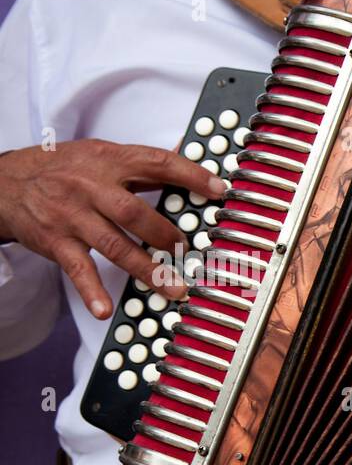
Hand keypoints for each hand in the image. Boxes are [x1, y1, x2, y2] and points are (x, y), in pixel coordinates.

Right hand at [0, 140, 227, 317]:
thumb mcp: (99, 154)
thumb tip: (184, 160)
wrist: (4, 182)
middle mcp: (90, 188)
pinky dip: (91, 291)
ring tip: (175, 289)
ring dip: (148, 271)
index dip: (190, 175)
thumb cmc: (59, 169)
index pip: (155, 163)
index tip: (218, 190)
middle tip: (190, 250)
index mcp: (107, 161)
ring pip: (114, 245)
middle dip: (166, 234)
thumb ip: (140, 164)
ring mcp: (72, 217)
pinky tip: (105, 309)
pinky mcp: (57, 242)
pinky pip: (78, 270)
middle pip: (135, 212)